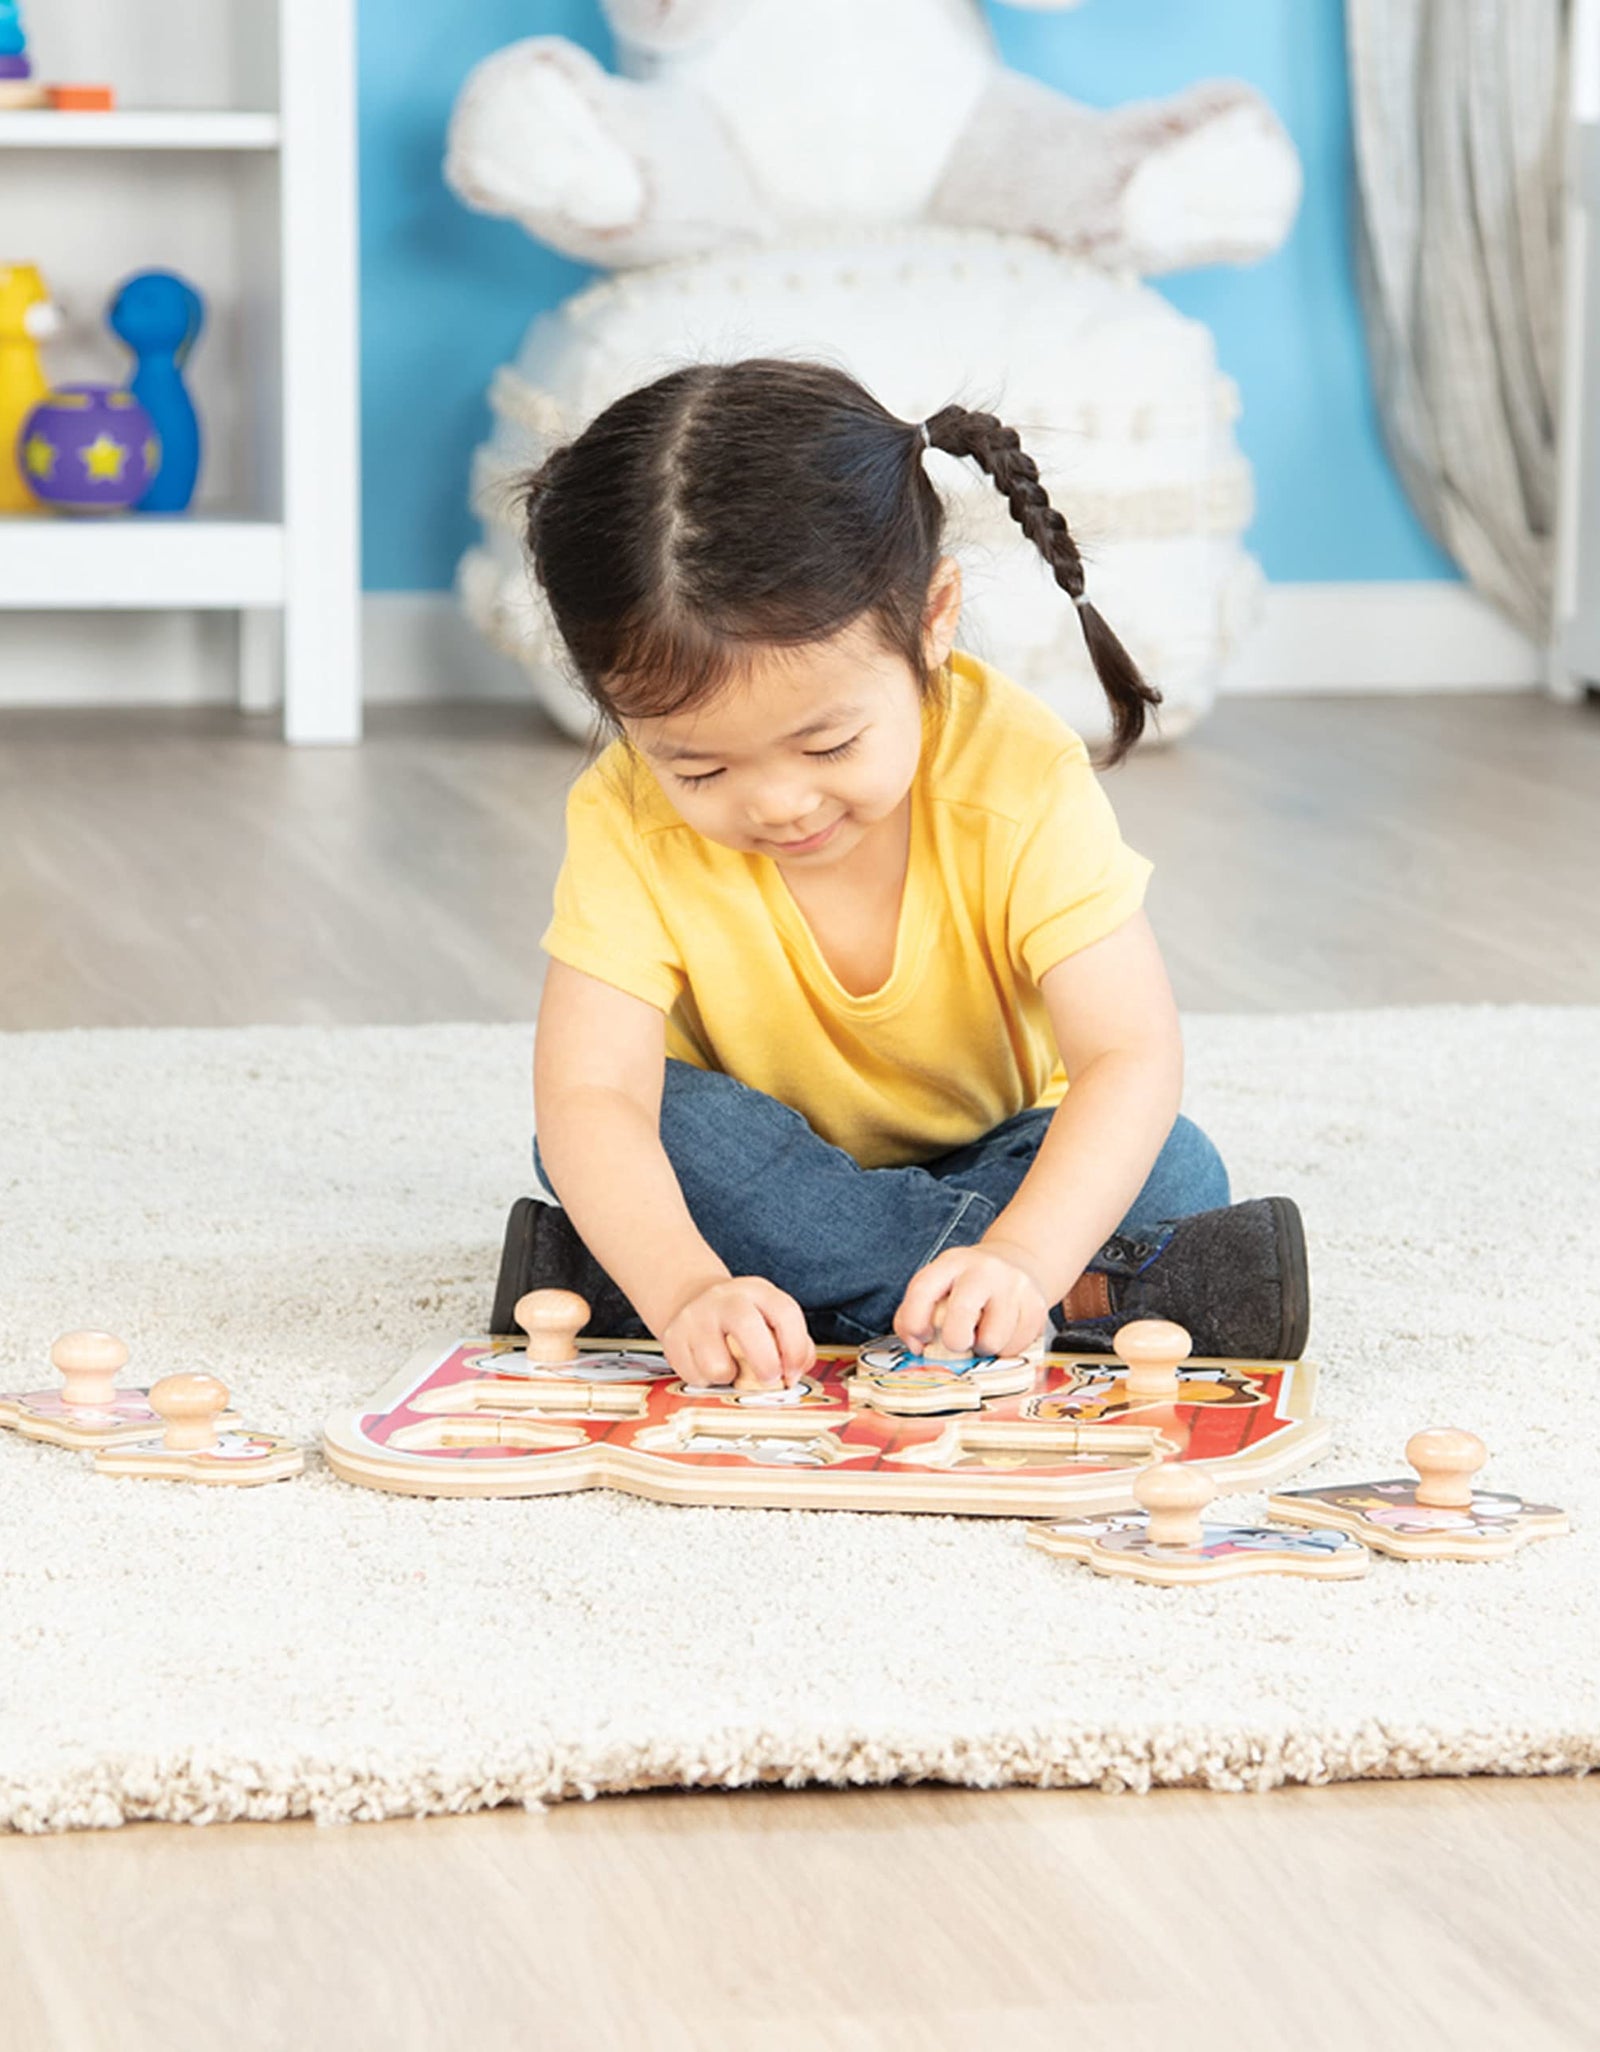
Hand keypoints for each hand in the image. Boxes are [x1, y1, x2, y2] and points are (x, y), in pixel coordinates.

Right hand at [659, 1275, 816, 1388]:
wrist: (693, 1302)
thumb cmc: (743, 1320)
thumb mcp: (771, 1320)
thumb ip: (793, 1344)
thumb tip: (794, 1373)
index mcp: (757, 1291)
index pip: (784, 1312)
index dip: (794, 1348)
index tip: (792, 1372)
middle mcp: (725, 1299)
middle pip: (747, 1326)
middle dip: (764, 1362)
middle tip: (769, 1379)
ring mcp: (695, 1317)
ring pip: (716, 1364)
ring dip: (729, 1377)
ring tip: (731, 1368)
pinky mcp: (673, 1339)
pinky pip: (695, 1376)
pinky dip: (707, 1380)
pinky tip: (708, 1365)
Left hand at [893, 1239, 1049, 1359]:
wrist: (1017, 1265)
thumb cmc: (967, 1286)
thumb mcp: (938, 1287)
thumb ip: (915, 1315)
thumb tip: (918, 1347)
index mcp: (951, 1263)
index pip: (923, 1290)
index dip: (915, 1322)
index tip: (922, 1337)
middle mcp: (984, 1269)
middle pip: (962, 1313)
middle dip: (954, 1341)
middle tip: (958, 1342)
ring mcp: (1014, 1285)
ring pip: (992, 1340)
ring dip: (983, 1348)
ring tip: (983, 1333)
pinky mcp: (1037, 1306)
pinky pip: (1015, 1347)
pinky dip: (1005, 1349)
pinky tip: (1003, 1332)